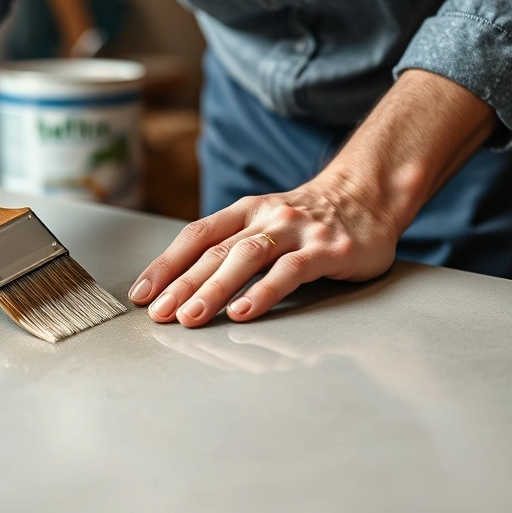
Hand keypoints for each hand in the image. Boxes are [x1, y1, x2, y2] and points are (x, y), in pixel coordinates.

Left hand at [128, 174, 399, 326]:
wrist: (370, 196)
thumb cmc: (309, 220)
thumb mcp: (265, 223)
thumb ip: (232, 245)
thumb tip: (182, 283)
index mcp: (245, 211)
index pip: (196, 236)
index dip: (165, 265)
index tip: (141, 294)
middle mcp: (266, 217)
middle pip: (215, 251)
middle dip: (181, 284)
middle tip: (159, 314)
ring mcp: (297, 231)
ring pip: (247, 258)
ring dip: (214, 289)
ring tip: (191, 317)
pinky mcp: (328, 250)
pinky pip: (290, 272)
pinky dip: (264, 293)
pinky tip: (243, 313)